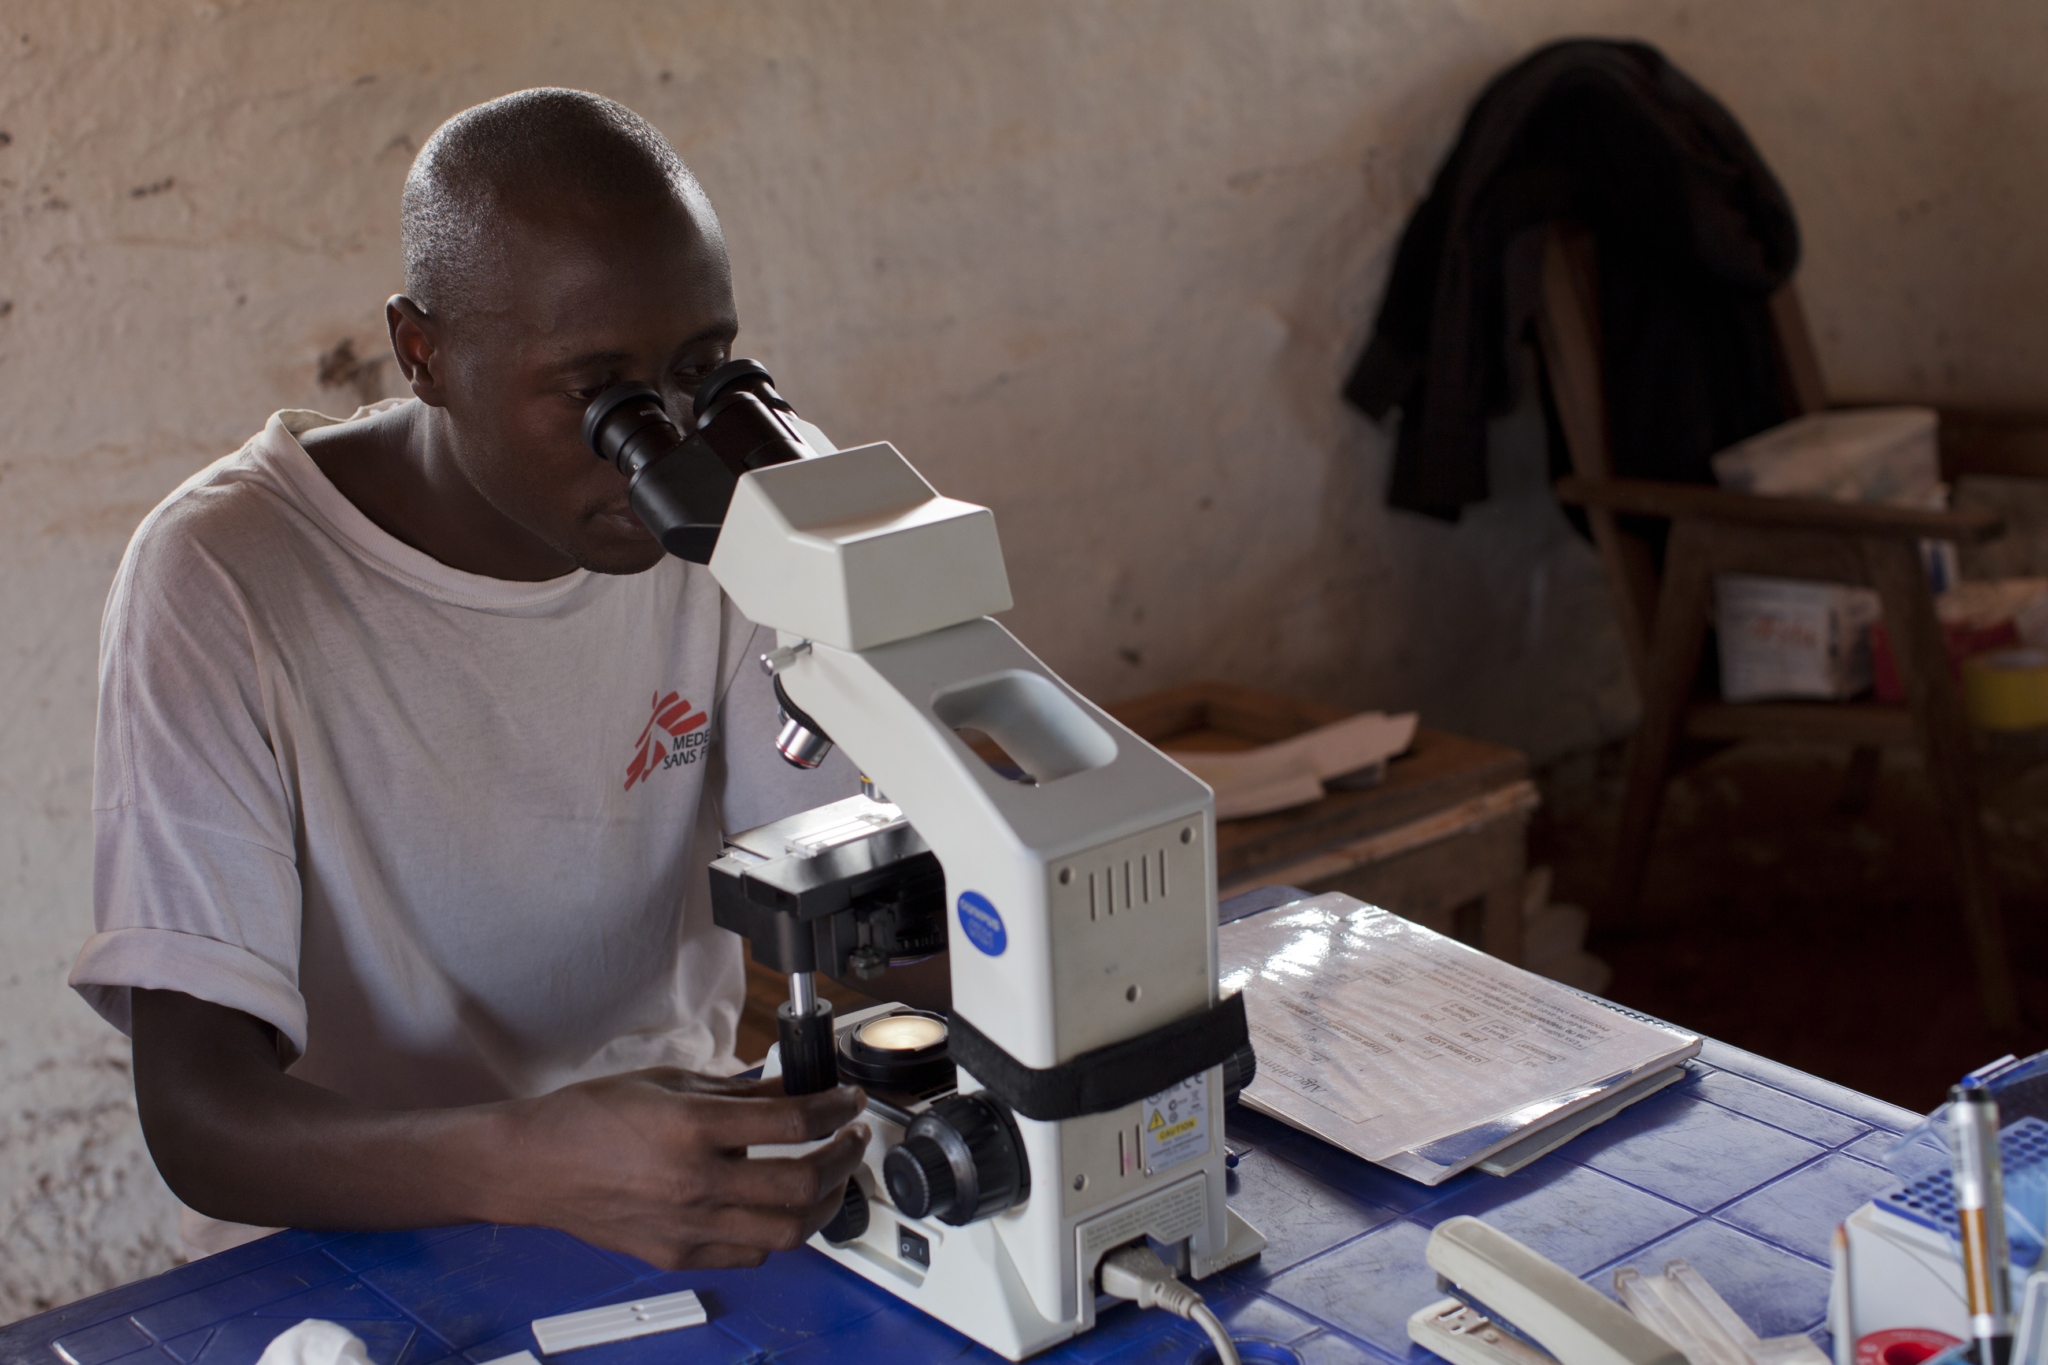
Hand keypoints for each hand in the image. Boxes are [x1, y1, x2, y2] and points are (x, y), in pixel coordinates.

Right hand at [495, 1068, 869, 1269]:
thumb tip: (792, 1087)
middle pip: (803, 1183)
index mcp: (692, 1129)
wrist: (536, 1165)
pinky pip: (750, 1254)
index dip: (835, 1108)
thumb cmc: (592, 1117)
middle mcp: (695, 1183)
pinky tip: (779, 1207)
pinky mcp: (678, 1255)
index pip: (793, 1122)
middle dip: (845, 1157)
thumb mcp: (671, 1081)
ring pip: (788, 1232)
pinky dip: (778, 1233)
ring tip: (830, 1177)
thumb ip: (739, 1091)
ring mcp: (687, 1227)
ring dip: (824, 1203)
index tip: (847, 1100)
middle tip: (851, 1138)